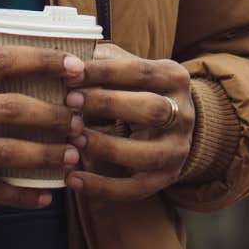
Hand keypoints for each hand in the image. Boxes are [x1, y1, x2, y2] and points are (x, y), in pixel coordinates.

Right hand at [0, 47, 83, 209]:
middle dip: (51, 115)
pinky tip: (44, 196)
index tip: (75, 67)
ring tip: (71, 156)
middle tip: (80, 120)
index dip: (42, 62)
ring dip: (43, 156)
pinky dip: (19, 195)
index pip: (1, 61)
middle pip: (8, 109)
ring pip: (2, 152)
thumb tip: (33, 72)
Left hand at [64, 42, 195, 201]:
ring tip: (72, 140)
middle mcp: (184, 113)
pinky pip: (136, 188)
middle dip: (109, 105)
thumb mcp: (127, 71)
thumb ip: (102, 62)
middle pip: (152, 110)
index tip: (70, 75)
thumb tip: (65, 60)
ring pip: (148, 154)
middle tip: (69, 103)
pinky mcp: (166, 177)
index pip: (140, 71)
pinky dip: (103, 188)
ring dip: (107, 147)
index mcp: (174, 78)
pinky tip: (73, 179)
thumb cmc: (134, 90)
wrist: (170, 124)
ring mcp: (178, 149)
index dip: (104, 72)